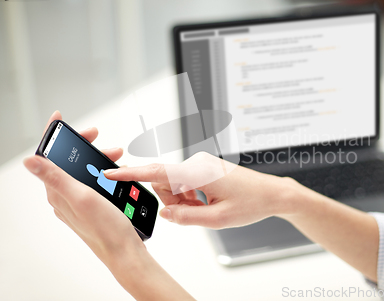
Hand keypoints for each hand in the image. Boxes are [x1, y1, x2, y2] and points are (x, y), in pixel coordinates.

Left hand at [24, 111, 194, 300]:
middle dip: (83, 145)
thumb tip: (29, 161)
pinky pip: (93, 181)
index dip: (54, 136)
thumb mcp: (81, 197)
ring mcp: (78, 200)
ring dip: (97, 158)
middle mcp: (64, 195)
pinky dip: (104, 172)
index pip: (48, 158)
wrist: (124, 250)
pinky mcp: (91, 205)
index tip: (59, 119)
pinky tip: (116, 173)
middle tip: (97, 136)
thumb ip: (56, 177)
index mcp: (57, 192)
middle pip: (67, 161)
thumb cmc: (105, 229)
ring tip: (116, 155)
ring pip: (82, 170)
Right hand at [105, 152, 301, 228]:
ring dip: (183, 200)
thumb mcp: (217, 219)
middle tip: (195, 213)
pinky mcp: (205, 167)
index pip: (157, 171)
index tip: (111, 172)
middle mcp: (197, 163)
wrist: (272, 193)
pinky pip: (186, 182)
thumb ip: (186, 217)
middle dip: (172, 201)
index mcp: (197, 172)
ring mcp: (201, 164)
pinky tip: (208, 203)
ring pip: (175, 183)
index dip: (131, 173)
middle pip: (165, 182)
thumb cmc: (251, 203)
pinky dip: (190, 195)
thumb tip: (165, 213)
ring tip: (207, 208)